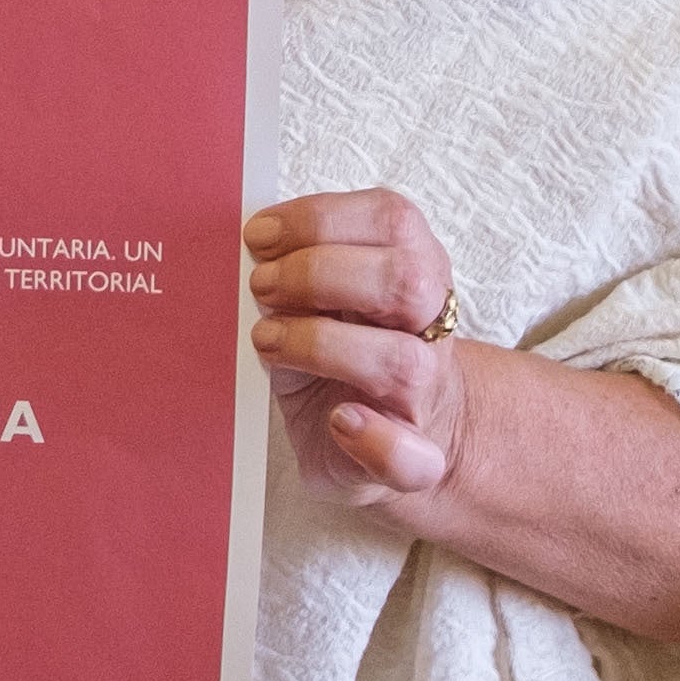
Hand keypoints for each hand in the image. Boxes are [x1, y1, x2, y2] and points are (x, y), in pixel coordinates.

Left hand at [248, 187, 473, 509]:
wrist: (392, 433)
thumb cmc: (341, 348)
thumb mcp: (323, 295)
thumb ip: (299, 262)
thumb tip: (250, 247)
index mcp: (413, 271)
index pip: (392, 219)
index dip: (321, 220)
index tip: (258, 236)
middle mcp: (429, 328)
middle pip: (405, 281)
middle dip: (319, 274)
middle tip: (261, 287)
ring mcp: (424, 397)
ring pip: (403, 363)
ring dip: (322, 345)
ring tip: (268, 341)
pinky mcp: (412, 461)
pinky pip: (412, 458)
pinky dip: (376, 441)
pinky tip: (340, 421)